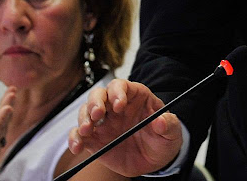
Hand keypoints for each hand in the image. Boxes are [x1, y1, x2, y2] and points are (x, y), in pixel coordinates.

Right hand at [68, 79, 182, 176]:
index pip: (122, 86)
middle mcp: (116, 106)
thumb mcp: (172, 132)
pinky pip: (80, 135)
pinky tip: (77, 146)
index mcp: (135, 96)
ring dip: (83, 118)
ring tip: (86, 130)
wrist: (155, 160)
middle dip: (96, 102)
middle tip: (97, 115)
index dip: (118, 92)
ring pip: (86, 111)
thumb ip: (169, 124)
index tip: (119, 106)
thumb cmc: (163, 139)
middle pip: (100, 94)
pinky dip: (75, 139)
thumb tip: (161, 121)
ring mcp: (104, 122)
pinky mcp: (95, 139)